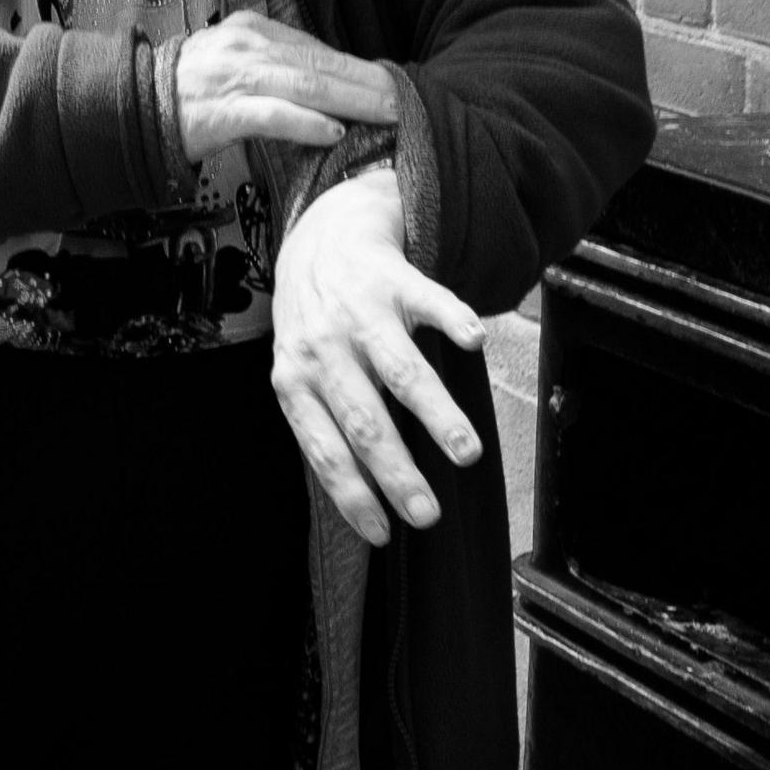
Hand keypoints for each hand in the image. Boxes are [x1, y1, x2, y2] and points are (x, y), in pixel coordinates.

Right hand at [172, 10, 402, 160]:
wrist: (132, 104)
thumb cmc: (190, 90)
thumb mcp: (235, 61)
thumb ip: (278, 67)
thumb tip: (331, 86)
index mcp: (252, 30)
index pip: (315, 48)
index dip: (355, 68)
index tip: (389, 83)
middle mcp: (246, 48)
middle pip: (318, 64)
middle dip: (365, 82)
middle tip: (403, 98)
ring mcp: (233, 78)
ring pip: (304, 85)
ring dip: (350, 100)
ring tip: (384, 113)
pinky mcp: (221, 112)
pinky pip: (271, 115)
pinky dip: (305, 123)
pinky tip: (332, 132)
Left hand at [270, 165, 485, 547]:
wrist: (320, 236)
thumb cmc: (316, 325)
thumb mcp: (303, 371)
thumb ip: (330, 424)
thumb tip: (372, 503)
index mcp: (295, 380)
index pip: (323, 447)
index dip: (352, 492)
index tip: (384, 534)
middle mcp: (323, 347)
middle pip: (363, 418)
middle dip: (396, 471)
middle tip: (429, 514)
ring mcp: (358, 311)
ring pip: (399, 369)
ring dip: (434, 412)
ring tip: (466, 453)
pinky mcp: (394, 278)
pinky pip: (427, 300)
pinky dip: (451, 320)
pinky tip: (473, 341)